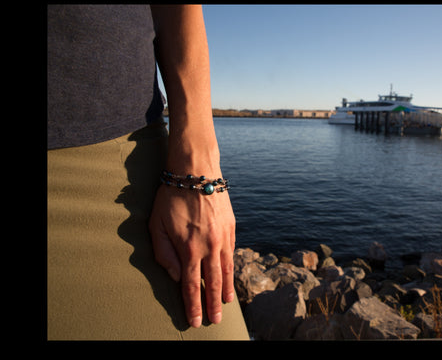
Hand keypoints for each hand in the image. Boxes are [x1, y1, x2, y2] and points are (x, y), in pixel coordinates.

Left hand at [149, 183, 235, 326]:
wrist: (196, 171)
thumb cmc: (171, 197)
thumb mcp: (157, 225)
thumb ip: (164, 253)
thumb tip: (177, 275)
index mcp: (189, 248)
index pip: (192, 285)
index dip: (194, 306)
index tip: (196, 322)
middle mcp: (210, 246)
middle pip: (213, 282)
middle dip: (213, 304)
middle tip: (215, 321)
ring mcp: (223, 237)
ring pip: (227, 269)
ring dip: (227, 289)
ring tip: (226, 303)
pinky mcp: (232, 227)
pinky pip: (232, 253)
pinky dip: (232, 268)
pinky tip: (230, 275)